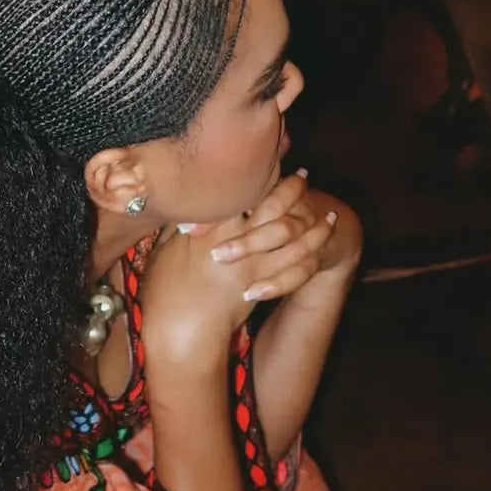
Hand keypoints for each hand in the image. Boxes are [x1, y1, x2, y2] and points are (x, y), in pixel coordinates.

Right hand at [139, 175, 335, 375]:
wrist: (179, 332)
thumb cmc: (165, 290)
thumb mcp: (166, 249)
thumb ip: (181, 223)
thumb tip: (189, 203)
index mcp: (209, 228)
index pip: (241, 192)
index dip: (258, 174)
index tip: (269, 158)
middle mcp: (235, 242)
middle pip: (272, 207)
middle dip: (290, 189)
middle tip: (303, 175)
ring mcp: (252, 265)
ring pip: (292, 236)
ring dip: (311, 221)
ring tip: (326, 209)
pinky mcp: (262, 286)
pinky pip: (295, 265)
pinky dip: (312, 249)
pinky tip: (320, 242)